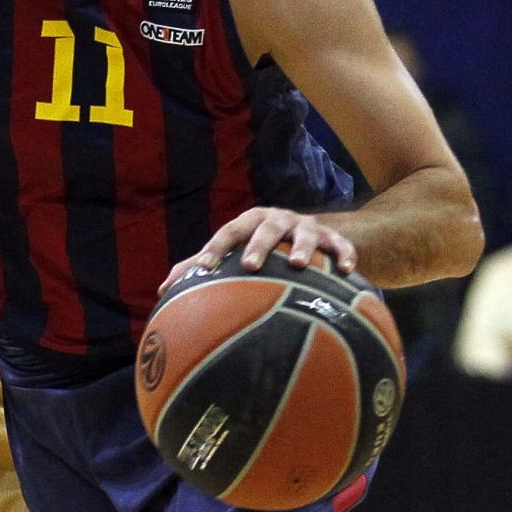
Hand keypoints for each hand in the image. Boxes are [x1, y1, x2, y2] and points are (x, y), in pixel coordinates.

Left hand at [159, 206, 357, 294]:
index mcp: (248, 223)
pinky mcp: (333, 238)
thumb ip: (199, 268)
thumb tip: (163, 291)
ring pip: (304, 232)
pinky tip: (348, 271)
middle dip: (257, 245)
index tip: (204, 269)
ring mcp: (306, 227)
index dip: (215, 249)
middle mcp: (276, 220)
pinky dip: (344, 255)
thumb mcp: (233, 253)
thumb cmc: (260, 248)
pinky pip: (341, 245)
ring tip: (298, 264)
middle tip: (250, 265)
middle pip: (265, 228)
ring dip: (301, 246)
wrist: (309, 235)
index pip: (228, 232)